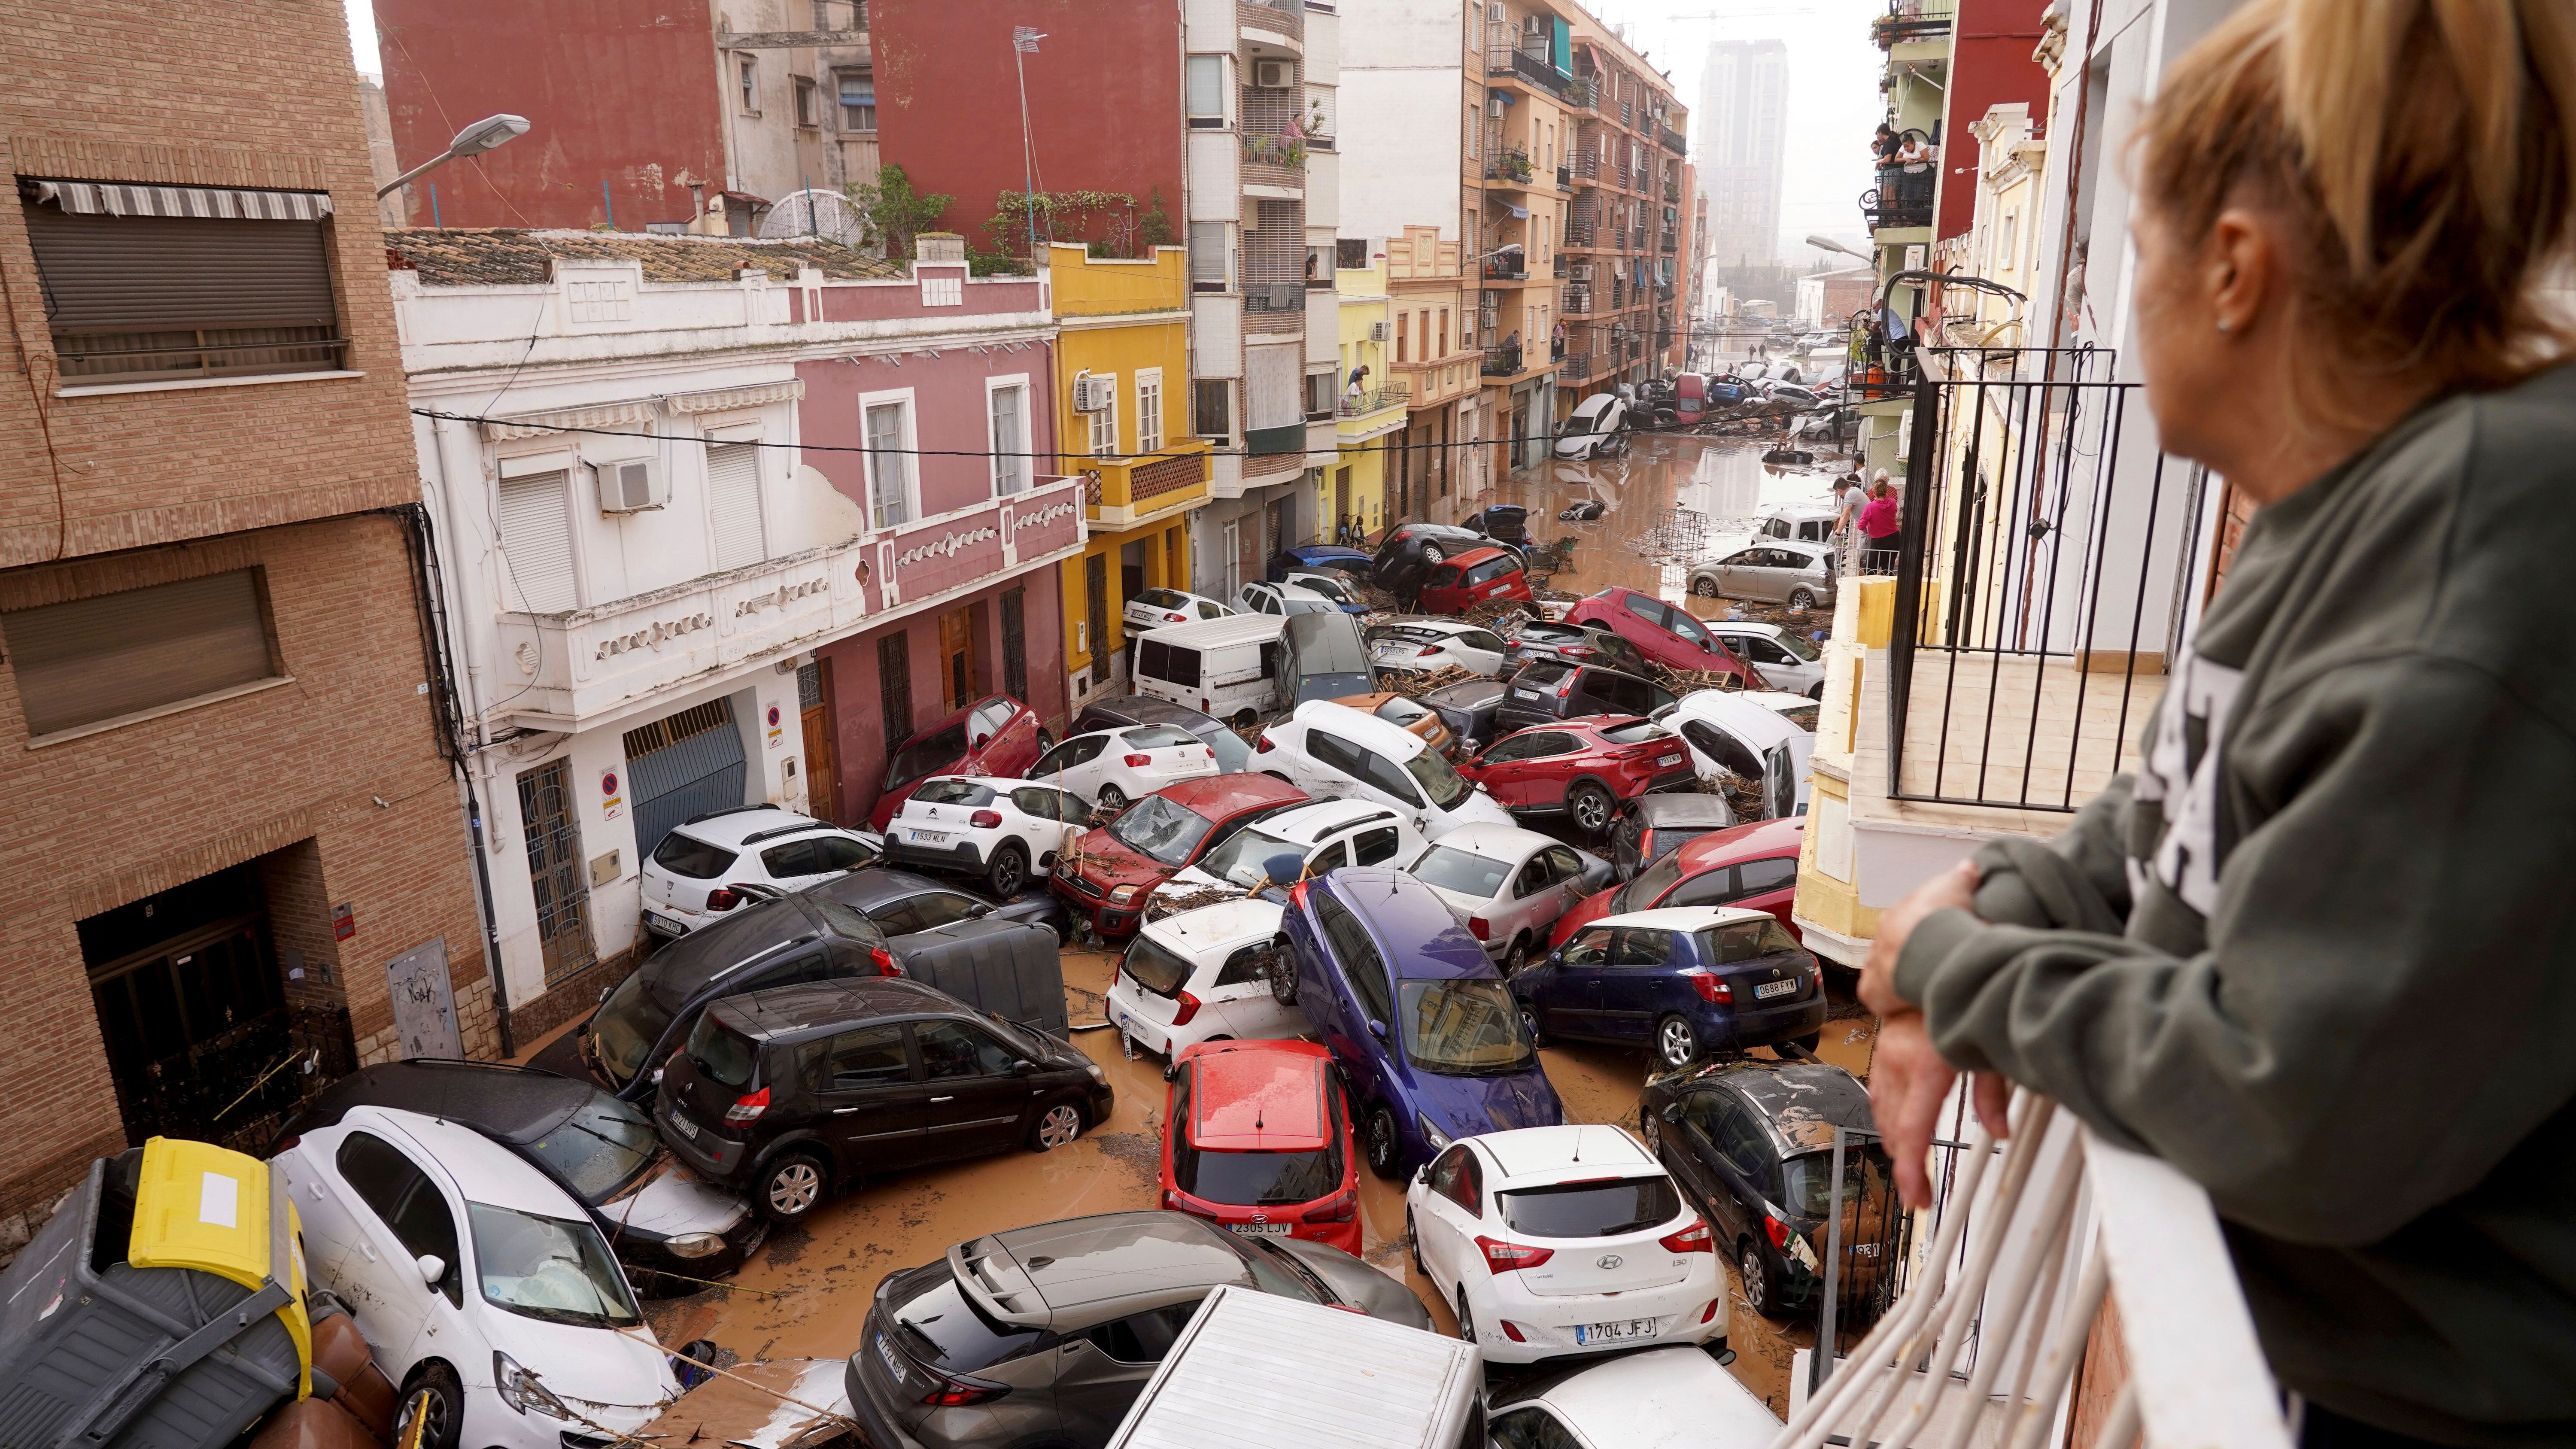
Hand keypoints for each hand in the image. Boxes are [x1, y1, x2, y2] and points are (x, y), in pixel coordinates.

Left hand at [1858, 859, 1977, 1018]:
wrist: (1932, 946)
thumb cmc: (1945, 916)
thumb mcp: (1958, 887)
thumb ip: (1963, 877)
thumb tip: (1969, 867)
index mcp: (1897, 915)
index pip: (1907, 923)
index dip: (1924, 931)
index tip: (1939, 938)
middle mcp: (1880, 938)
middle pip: (1894, 947)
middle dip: (1910, 954)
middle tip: (1934, 963)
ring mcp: (1874, 963)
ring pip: (1884, 971)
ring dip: (1900, 977)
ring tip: (1923, 984)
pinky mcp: (1872, 990)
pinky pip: (1877, 996)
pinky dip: (1889, 1001)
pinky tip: (1906, 1004)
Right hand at [1871, 1013, 2013, 1207]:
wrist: (1929, 964)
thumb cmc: (1963, 996)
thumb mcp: (1989, 1048)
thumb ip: (1993, 1094)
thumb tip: (2000, 1131)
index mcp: (1925, 1065)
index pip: (1912, 1131)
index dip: (1910, 1171)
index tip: (1916, 1196)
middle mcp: (1898, 1062)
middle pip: (1893, 1129)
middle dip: (1905, 1165)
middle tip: (1920, 1191)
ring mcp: (1887, 1055)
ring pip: (1881, 1113)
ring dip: (1894, 1142)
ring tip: (1910, 1167)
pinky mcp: (1884, 1049)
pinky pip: (1878, 1093)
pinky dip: (1886, 1117)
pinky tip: (1895, 1128)